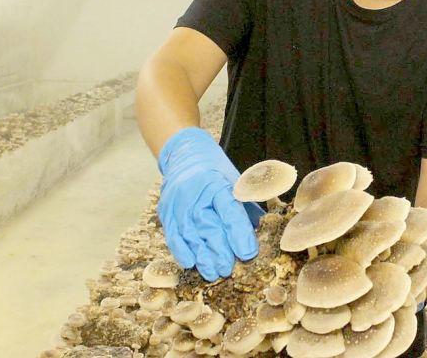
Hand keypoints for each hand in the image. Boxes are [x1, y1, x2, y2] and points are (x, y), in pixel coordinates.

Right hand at [157, 127, 262, 280]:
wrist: (185, 153)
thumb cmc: (215, 170)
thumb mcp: (236, 180)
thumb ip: (246, 205)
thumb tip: (260, 230)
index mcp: (217, 183)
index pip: (230, 211)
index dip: (239, 234)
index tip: (248, 253)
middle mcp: (195, 193)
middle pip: (208, 226)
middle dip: (220, 251)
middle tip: (229, 269)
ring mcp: (177, 202)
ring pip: (190, 234)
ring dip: (202, 257)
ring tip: (213, 272)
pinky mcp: (166, 210)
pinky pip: (172, 234)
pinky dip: (181, 251)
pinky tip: (190, 263)